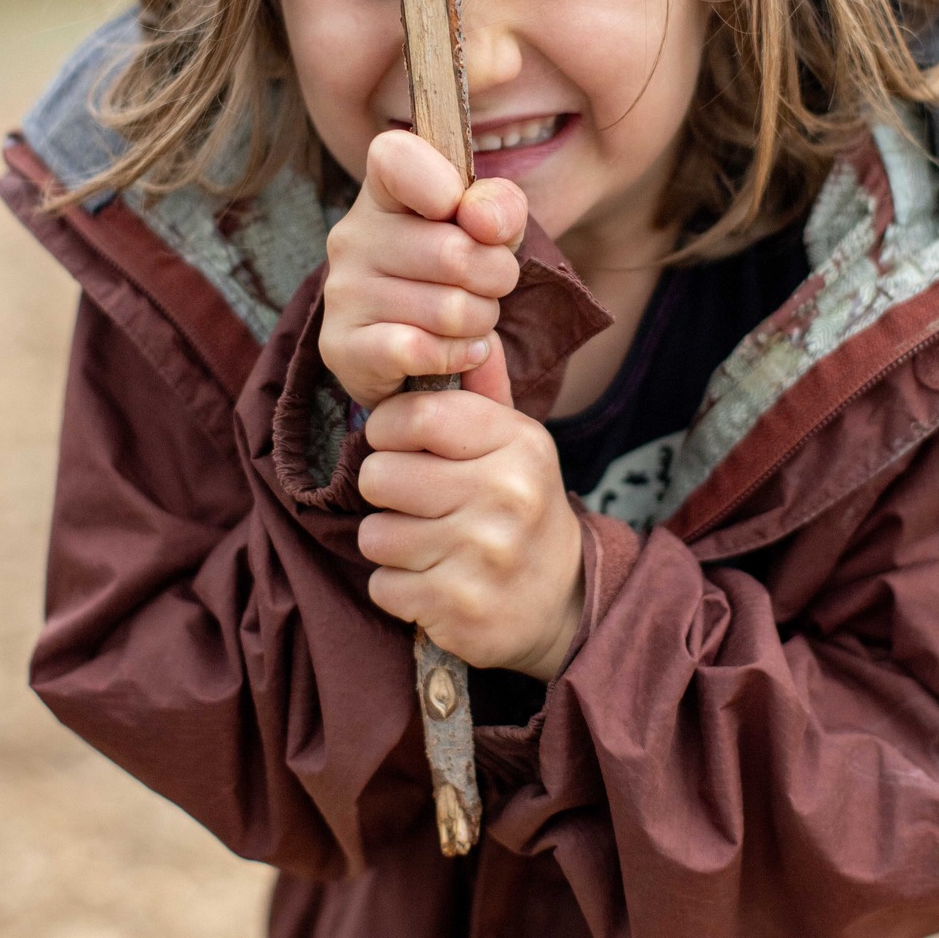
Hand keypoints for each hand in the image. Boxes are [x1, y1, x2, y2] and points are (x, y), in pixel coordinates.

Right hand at [321, 129, 526, 408]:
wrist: (414, 352)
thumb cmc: (455, 274)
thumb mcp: (490, 228)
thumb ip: (500, 206)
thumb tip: (480, 219)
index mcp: (382, 192)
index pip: (395, 156)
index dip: (442, 184)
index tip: (468, 218)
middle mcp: (351, 236)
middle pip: (454, 252)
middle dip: (496, 277)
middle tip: (487, 286)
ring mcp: (341, 292)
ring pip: (448, 309)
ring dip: (480, 323)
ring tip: (468, 321)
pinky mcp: (341, 347)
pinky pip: (418, 350)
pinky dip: (457, 356)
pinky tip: (459, 352)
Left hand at [357, 338, 584, 680]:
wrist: (563, 599)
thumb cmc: (521, 505)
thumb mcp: (515, 442)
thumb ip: (484, 389)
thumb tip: (475, 329)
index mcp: (517, 443)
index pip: (415, 414)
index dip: (388, 428)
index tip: (400, 443)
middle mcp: (505, 495)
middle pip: (380, 475)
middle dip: (386, 490)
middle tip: (418, 500)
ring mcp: (483, 556)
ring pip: (375, 534)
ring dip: (390, 542)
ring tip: (428, 541)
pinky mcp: (460, 609)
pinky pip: (383, 586)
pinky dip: (398, 587)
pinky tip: (434, 580)